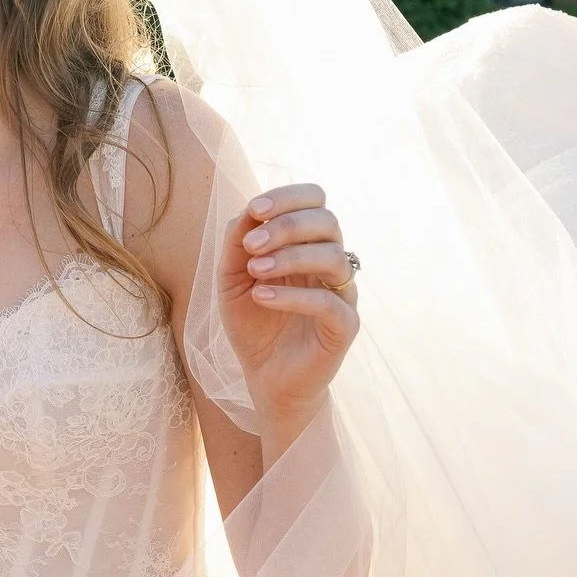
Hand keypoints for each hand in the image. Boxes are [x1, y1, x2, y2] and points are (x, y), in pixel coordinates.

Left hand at [218, 184, 359, 436]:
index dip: (288, 198)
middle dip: (286, 226)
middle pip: (327, 222)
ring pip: (333, 257)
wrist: (264, 378)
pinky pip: (330, 303)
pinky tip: (262, 297)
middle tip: (250, 245)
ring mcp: (342, 294)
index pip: (315, 200)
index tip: (254, 210)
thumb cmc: (252, 324)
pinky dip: (294, 296)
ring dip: (289, 257)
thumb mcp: (231, 279)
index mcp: (308, 243)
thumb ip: (236, 243)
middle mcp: (331, 263)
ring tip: (255, 271)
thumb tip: (248, 211)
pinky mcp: (345, 327)